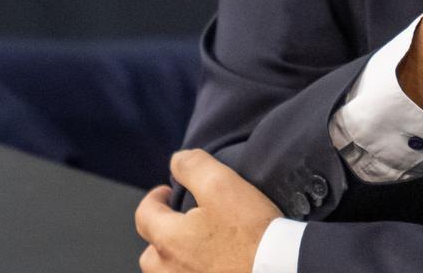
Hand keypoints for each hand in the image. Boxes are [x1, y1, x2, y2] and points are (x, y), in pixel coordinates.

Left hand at [134, 149, 279, 272]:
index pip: (144, 214)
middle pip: (150, 253)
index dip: (154, 198)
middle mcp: (169, 270)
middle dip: (161, 235)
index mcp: (169, 240)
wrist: (279, 270)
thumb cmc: (251, 233)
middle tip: (183, 224)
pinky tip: (214, 267)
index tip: (168, 192)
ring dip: (175, 261)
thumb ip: (194, 167)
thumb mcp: (223, 184)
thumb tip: (177, 161)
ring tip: (197, 251)